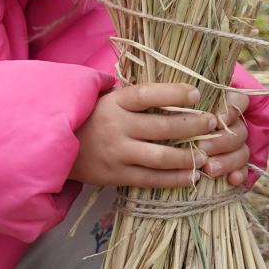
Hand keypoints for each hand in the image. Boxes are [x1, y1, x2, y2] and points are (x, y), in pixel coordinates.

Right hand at [71, 83, 252, 188]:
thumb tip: (174, 88)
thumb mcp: (106, 98)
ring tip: (206, 155)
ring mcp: (117, 153)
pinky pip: (150, 179)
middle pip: (161, 127)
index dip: (174, 93)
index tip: (197, 93)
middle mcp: (117, 127)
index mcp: (115, 102)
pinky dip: (173, 179)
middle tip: (213, 124)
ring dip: (187, 156)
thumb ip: (134, 96)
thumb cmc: (90, 118)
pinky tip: (191, 176)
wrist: (56, 146)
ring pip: (159, 157)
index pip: (148, 95)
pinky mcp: (116, 175)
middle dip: (192, 126)